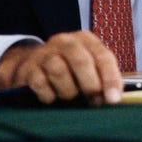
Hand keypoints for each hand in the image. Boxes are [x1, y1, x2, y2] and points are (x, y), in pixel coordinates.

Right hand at [0, 31, 123, 105]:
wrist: (29, 63)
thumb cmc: (66, 67)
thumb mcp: (86, 66)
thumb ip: (101, 78)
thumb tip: (113, 97)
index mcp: (84, 39)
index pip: (102, 56)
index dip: (110, 78)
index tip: (113, 99)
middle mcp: (64, 42)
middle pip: (81, 60)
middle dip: (90, 85)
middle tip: (94, 101)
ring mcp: (44, 53)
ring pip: (59, 71)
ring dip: (68, 91)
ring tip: (70, 98)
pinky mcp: (28, 68)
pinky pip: (40, 83)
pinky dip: (49, 95)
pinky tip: (52, 98)